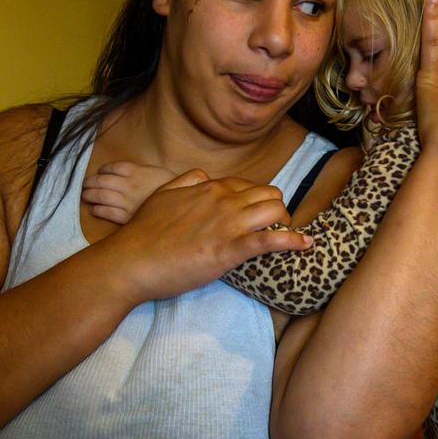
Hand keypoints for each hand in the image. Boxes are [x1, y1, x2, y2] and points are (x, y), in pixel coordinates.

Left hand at [82, 161, 175, 224]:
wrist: (182, 205)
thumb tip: (122, 172)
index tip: (100, 173)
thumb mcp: (156, 171)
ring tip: (85, 196)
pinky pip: (106, 212)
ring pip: (100, 196)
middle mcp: (129, 185)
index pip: (111, 167)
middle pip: (101, 181)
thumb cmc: (171, 189)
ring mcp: (127, 201)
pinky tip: (94, 209)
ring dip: (89, 195)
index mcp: (136, 171)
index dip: (102, 170)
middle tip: (85, 185)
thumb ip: (139, 170)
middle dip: (90, 182)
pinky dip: (96, 209)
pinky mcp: (127, 217)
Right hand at [99, 170, 312, 301]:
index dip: (259, 200)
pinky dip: (293, 241)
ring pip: (277, 211)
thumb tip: (205, 178)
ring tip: (287, 238)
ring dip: (287, 223)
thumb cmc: (144, 233)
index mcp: (210, 188)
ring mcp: (229, 224)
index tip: (259, 215)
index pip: (250, 186)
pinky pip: (272, 240)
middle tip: (274, 228)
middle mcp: (224, 201)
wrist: (131, 260)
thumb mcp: (163, 195)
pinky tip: (306, 245)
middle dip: (278, 210)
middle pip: (271, 195)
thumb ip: (186, 182)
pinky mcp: (230, 250)